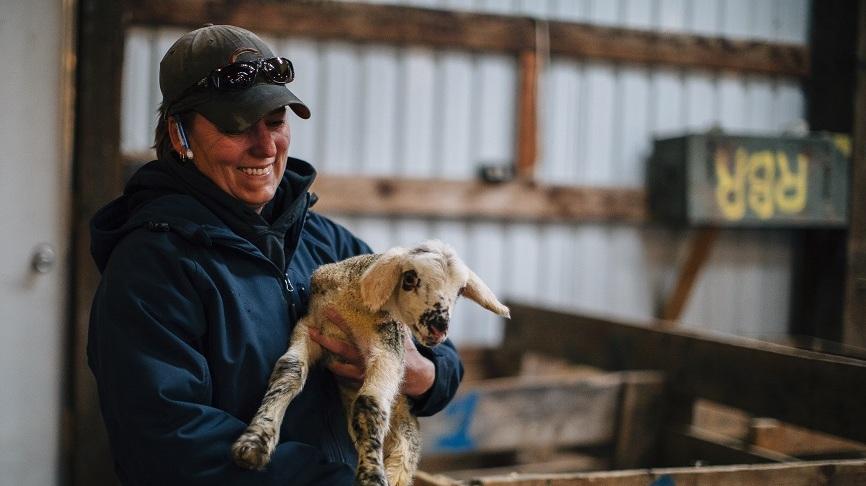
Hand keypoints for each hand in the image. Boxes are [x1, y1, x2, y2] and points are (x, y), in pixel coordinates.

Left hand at [308, 308, 434, 398]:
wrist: (416, 376)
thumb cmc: (407, 351)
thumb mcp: (401, 334)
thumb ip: (392, 321)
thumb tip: (387, 303)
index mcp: (374, 343)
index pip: (353, 329)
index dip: (339, 320)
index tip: (327, 310)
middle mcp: (366, 357)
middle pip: (342, 348)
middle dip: (325, 340)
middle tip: (311, 331)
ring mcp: (364, 371)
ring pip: (342, 367)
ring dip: (330, 362)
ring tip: (319, 356)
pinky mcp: (365, 381)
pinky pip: (349, 379)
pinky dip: (341, 374)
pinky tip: (333, 369)